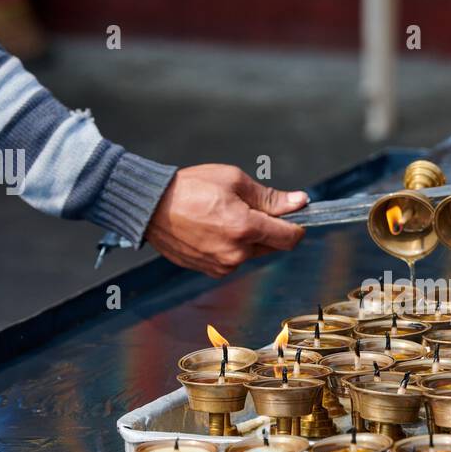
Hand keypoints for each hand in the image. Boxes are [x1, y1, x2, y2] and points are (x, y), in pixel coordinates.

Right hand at [145, 164, 307, 276]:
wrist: (150, 206)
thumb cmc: (190, 188)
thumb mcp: (234, 181)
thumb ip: (270, 197)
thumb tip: (300, 202)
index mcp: (246, 229)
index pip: (290, 238)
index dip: (297, 226)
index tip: (296, 216)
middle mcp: (236, 253)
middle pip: (272, 246)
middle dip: (269, 229)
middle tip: (250, 208)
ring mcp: (222, 265)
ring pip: (251, 253)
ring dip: (249, 238)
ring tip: (224, 216)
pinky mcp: (210, 270)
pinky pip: (232, 260)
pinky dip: (231, 246)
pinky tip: (213, 229)